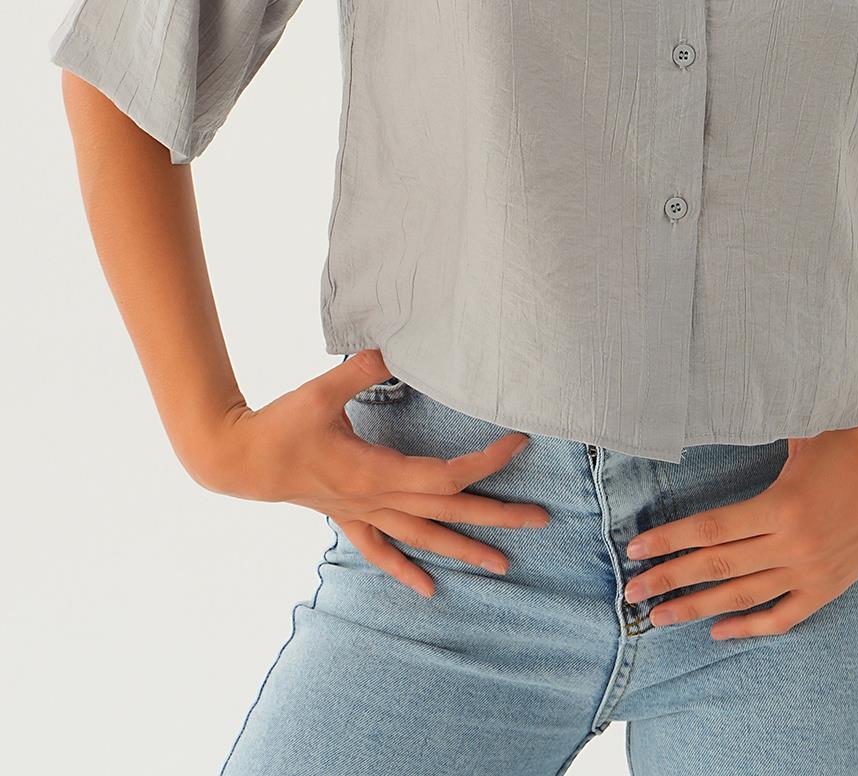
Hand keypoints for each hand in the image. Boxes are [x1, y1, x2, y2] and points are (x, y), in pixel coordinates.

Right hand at [186, 348, 552, 596]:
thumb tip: (397, 345)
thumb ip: (364, 367)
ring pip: (423, 538)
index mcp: (378, 472)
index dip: (486, 462)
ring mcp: (363, 514)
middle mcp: (377, 501)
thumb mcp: (324, 390)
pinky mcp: (347, 517)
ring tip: (504, 566)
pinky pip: (382, 551)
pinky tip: (430, 589)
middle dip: (497, 516)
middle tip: (542, 520)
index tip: (518, 441)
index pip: (447, 474)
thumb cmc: (281, 424)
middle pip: (448, 512)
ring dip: (465, 550)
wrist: (238, 460)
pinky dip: (407, 570)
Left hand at [621, 412, 857, 638]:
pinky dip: (749, 626)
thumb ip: (760, 421)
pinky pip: (783, 615)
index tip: (636, 550)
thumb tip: (713, 400)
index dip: (670, 541)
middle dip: (670, 580)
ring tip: (659, 617)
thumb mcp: (805, 426)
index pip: (711, 530)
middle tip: (630, 592)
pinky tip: (718, 631)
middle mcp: (794, 545)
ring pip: (743, 597)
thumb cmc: (854, 439)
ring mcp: (812, 571)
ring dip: (698, 609)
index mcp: (783, 505)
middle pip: (718, 568)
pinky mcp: (829, 586)